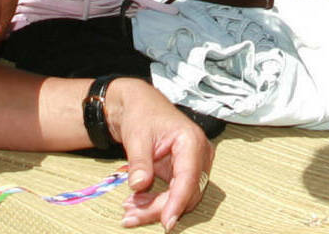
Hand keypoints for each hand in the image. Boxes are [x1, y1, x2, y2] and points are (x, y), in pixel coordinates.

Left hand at [108, 78, 208, 229]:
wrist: (140, 106)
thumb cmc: (142, 114)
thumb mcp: (137, 136)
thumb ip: (139, 162)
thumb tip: (138, 186)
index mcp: (191, 140)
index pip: (189, 178)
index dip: (177, 202)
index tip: (166, 222)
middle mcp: (199, 154)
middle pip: (186, 193)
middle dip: (159, 208)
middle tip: (130, 216)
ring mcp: (194, 164)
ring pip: (181, 197)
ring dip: (156, 208)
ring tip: (129, 210)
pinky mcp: (185, 171)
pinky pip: (174, 194)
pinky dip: (156, 202)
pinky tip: (137, 203)